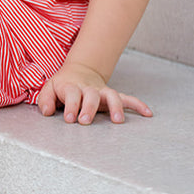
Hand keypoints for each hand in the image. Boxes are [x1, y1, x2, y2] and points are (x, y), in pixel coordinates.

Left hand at [36, 61, 152, 124]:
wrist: (78, 72)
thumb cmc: (62, 86)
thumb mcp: (49, 89)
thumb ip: (45, 100)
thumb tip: (47, 112)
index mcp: (72, 87)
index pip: (72, 94)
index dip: (72, 106)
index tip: (71, 119)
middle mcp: (89, 89)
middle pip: (92, 95)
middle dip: (89, 108)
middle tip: (85, 121)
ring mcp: (102, 92)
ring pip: (112, 95)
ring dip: (116, 107)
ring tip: (118, 121)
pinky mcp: (112, 96)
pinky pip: (127, 99)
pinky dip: (137, 105)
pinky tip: (147, 113)